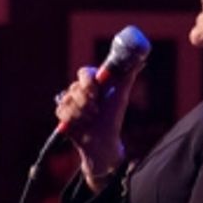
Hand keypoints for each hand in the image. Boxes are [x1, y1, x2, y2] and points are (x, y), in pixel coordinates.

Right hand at [55, 65, 138, 187]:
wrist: (103, 141)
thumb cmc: (113, 117)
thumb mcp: (121, 96)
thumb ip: (127, 77)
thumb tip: (140, 61)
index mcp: (92, 82)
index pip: (84, 73)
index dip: (88, 82)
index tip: (96, 92)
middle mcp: (79, 90)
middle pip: (74, 87)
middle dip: (86, 102)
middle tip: (95, 111)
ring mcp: (69, 101)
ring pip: (68, 100)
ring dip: (81, 113)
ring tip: (90, 119)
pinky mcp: (62, 113)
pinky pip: (62, 111)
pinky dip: (73, 119)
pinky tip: (81, 124)